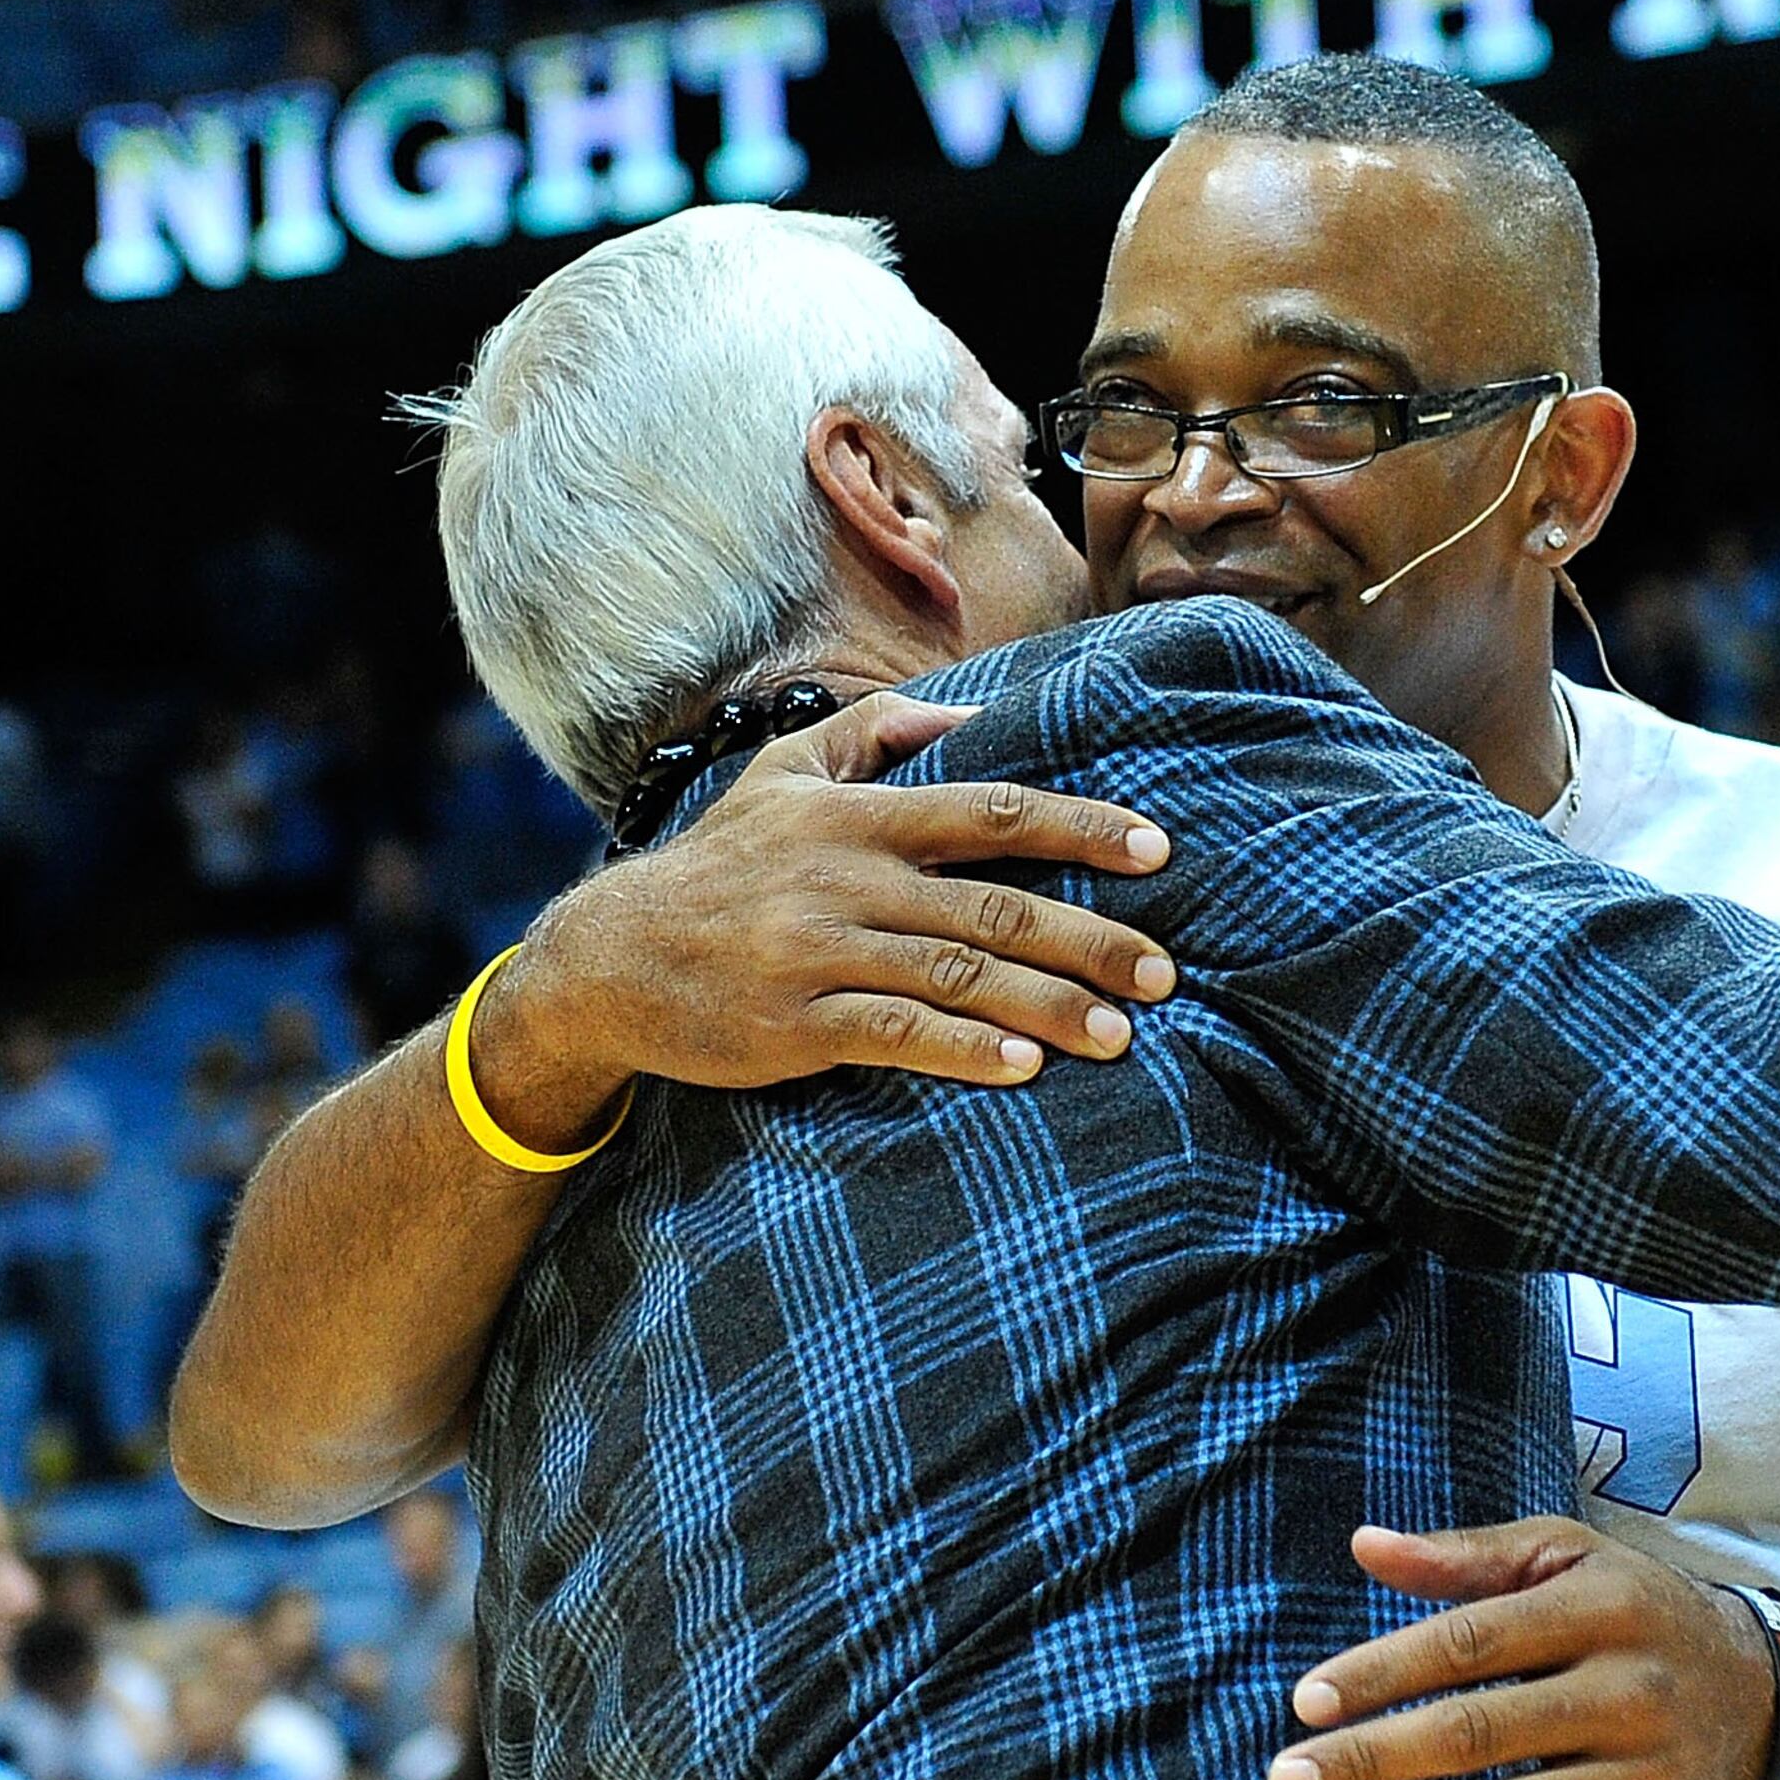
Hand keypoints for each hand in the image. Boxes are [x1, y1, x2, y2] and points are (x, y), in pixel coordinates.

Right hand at [483, 691, 1179, 1128]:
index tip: (1158, 848)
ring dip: (1048, 1006)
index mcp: (859, 816)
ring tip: (1121, 1034)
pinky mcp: (797, 1023)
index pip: (992, 810)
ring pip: (959, 974)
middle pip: (995, 904)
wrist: (613, 957)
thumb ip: (874, 734)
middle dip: (1091, 938)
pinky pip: (895, 1034)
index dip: (1081, 827)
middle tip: (1165, 973)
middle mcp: (849, 878)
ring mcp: (822, 952)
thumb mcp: (782, 774)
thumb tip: (964, 712)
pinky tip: (1021, 1067)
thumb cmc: (719, 866)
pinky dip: (963, 1049)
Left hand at [1265, 1518, 1774, 1779]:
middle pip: (1482, 1732)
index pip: (1470, 1643)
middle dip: (1375, 1759)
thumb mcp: (1571, 1559)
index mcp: (1598, 1609)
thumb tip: (1364, 1546)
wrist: (1770, 1699)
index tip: (1304, 1702)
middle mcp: (1626, 1694)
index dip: (1383, 1672)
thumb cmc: (1637, 1613)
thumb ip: (1467, 1557)